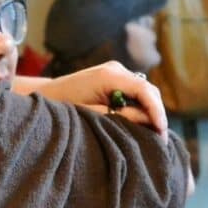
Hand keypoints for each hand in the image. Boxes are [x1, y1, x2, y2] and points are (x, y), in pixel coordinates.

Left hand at [35, 61, 167, 139]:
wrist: (45, 95)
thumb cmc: (63, 107)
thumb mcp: (91, 115)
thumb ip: (120, 116)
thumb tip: (147, 121)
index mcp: (109, 76)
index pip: (144, 91)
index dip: (156, 111)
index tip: (161, 131)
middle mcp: (115, 69)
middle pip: (147, 90)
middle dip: (156, 113)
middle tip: (161, 138)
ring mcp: (114, 71)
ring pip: (143, 91)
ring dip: (149, 110)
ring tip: (154, 134)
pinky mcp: (112, 77)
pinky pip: (134, 91)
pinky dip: (140, 106)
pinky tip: (142, 123)